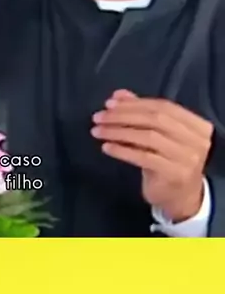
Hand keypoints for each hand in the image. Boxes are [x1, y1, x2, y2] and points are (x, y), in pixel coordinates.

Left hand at [91, 90, 212, 221]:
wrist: (182, 198)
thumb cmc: (169, 160)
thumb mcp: (159, 134)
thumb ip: (141, 111)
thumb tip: (118, 95)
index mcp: (197, 125)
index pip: (162, 106)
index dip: (134, 103)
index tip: (109, 103)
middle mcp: (197, 140)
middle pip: (155, 119)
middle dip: (123, 115)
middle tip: (99, 117)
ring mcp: (187, 158)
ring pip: (147, 137)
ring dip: (118, 132)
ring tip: (98, 131)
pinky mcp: (174, 174)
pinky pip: (143, 157)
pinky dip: (122, 150)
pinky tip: (107, 147)